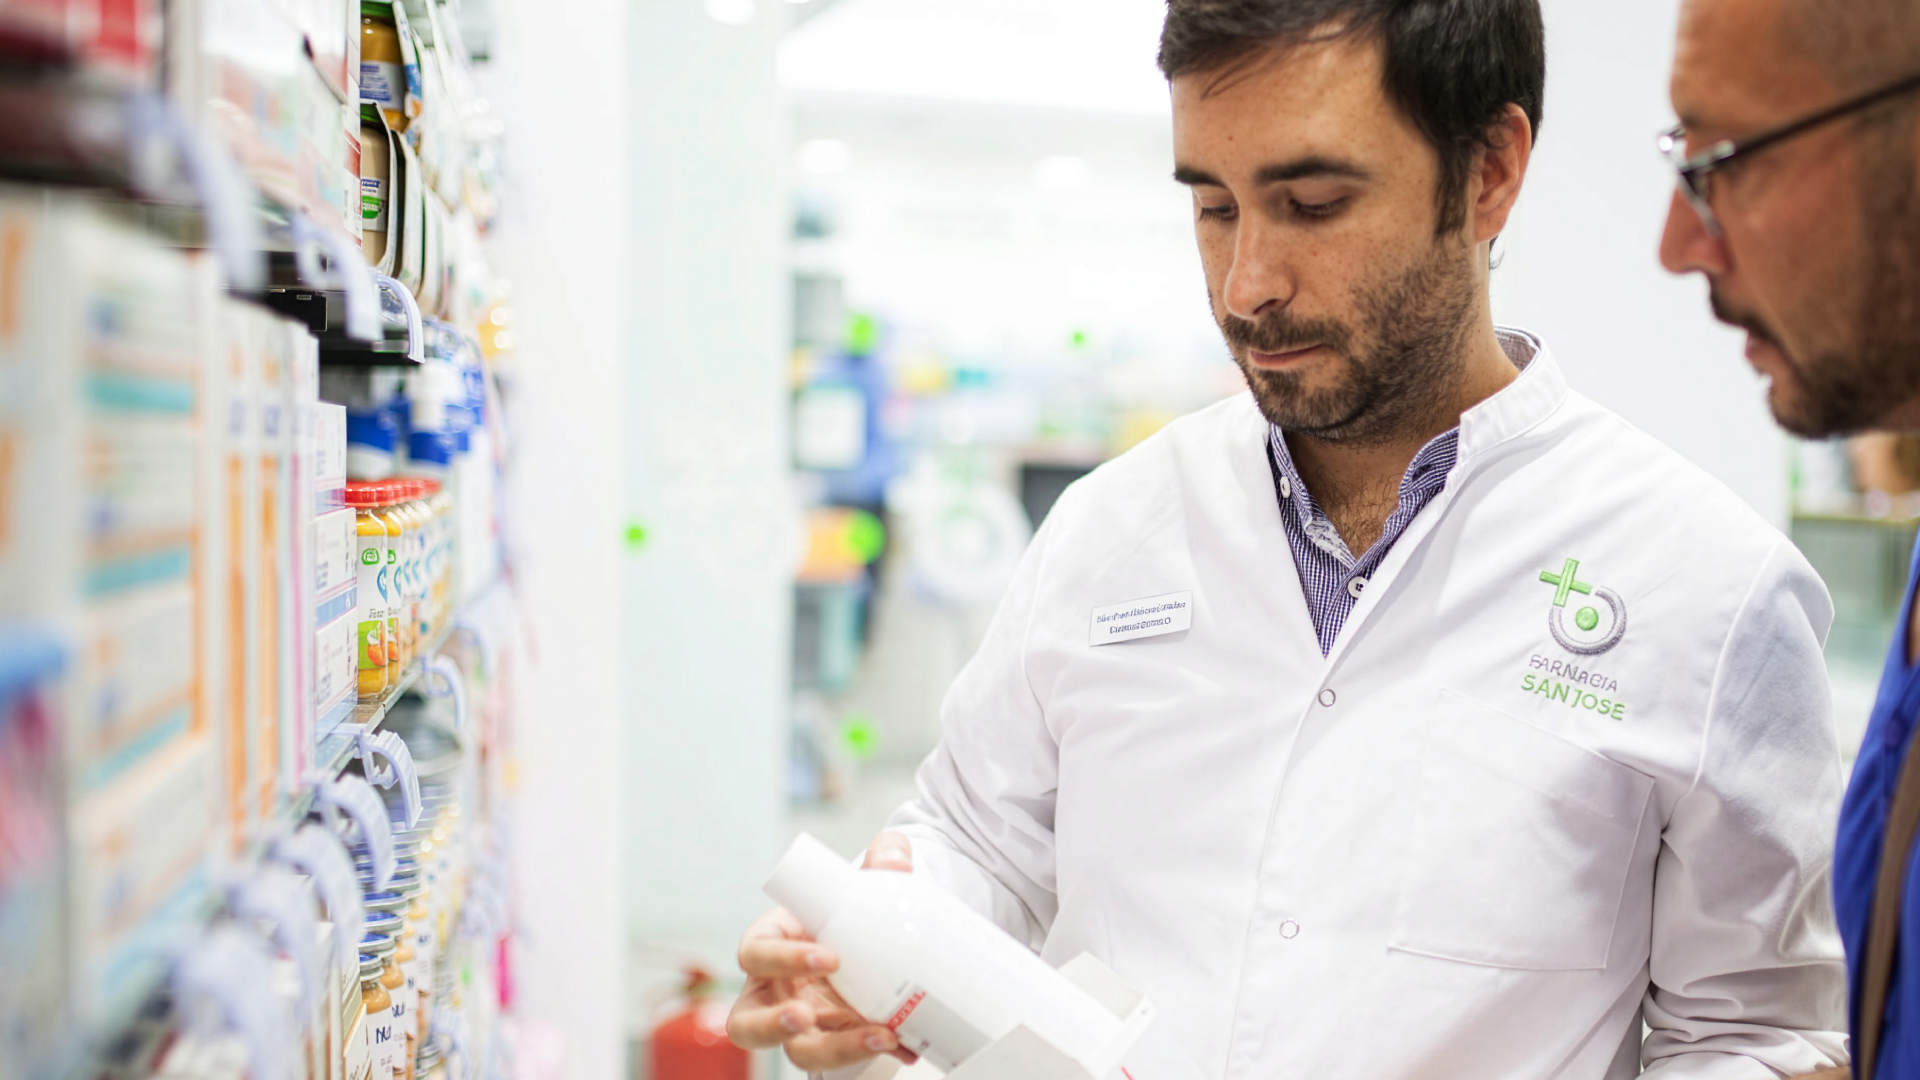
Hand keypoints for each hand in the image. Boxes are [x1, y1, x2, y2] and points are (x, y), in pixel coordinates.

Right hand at [727, 832, 916, 1071]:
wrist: (866, 944)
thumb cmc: (843, 915)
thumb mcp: (856, 888)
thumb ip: (879, 863)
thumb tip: (895, 853)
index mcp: (770, 945)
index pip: (757, 953)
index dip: (783, 958)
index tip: (828, 957)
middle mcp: (774, 993)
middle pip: (749, 1022)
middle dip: (774, 1023)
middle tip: (807, 1015)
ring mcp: (802, 1026)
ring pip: (797, 1053)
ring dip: (836, 1051)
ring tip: (880, 1039)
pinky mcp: (832, 1044)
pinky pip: (845, 1060)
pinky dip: (878, 1053)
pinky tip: (908, 1045)